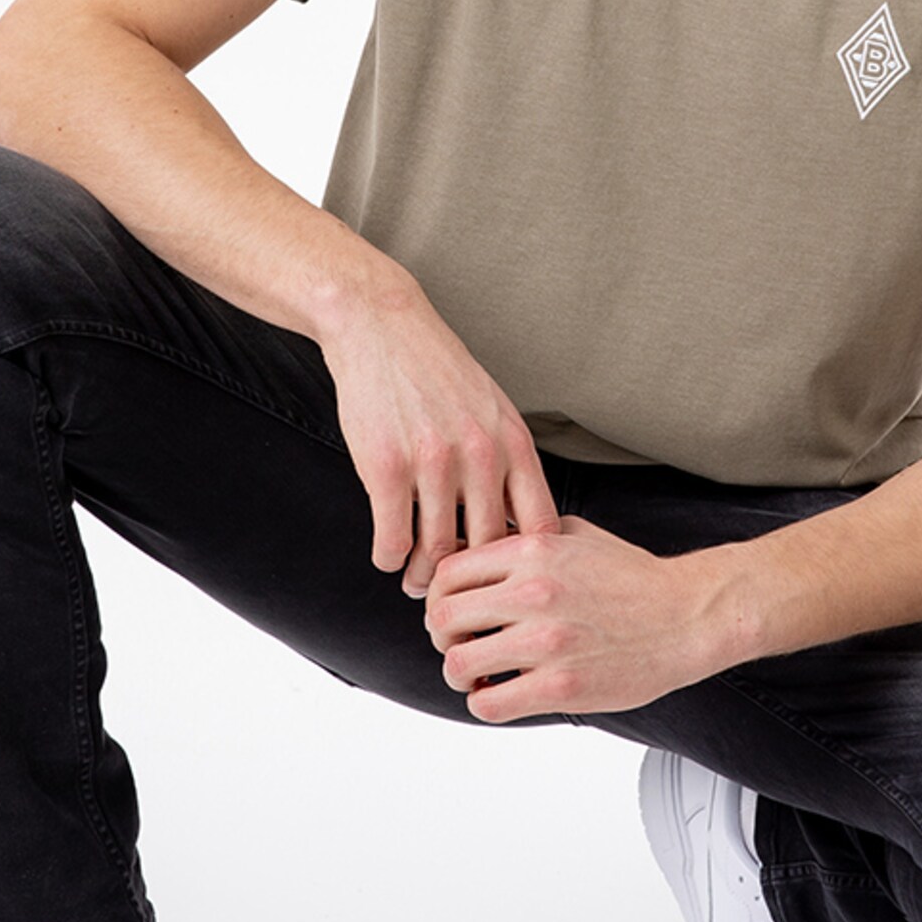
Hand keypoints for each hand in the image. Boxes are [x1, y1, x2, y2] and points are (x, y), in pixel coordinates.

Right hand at [317, 280, 557, 595]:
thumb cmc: (437, 371)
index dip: (528, 565)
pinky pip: (393, 541)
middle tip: (456, 596)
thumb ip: (508, 461)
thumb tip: (519, 525)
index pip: (540, 526)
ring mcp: (435, 463)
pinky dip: (389, 558)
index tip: (510, 580)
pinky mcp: (388, 468)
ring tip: (418, 584)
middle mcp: (481, 455)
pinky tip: (388, 554)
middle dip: (471, 581)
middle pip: (486, 548)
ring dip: (423, 577)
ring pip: (436, 552)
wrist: (381, 325)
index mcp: (514, 443)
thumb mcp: (492, 409)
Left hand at [421, 517, 751, 720]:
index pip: (447, 573)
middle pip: (443, 618)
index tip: (451, 611)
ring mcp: (547, 642)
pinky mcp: (562, 686)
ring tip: (478, 674)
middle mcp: (534, 593)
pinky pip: (490, 703)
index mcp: (533, 552)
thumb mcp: (573, 535)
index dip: (439, 596)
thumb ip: (522, 538)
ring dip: (459, 674)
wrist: (687, 616)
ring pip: (458, 663)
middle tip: (461, 644)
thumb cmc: (633, 577)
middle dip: (444, 635)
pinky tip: (500, 693)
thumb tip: (473, 548)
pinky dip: (483, 702)